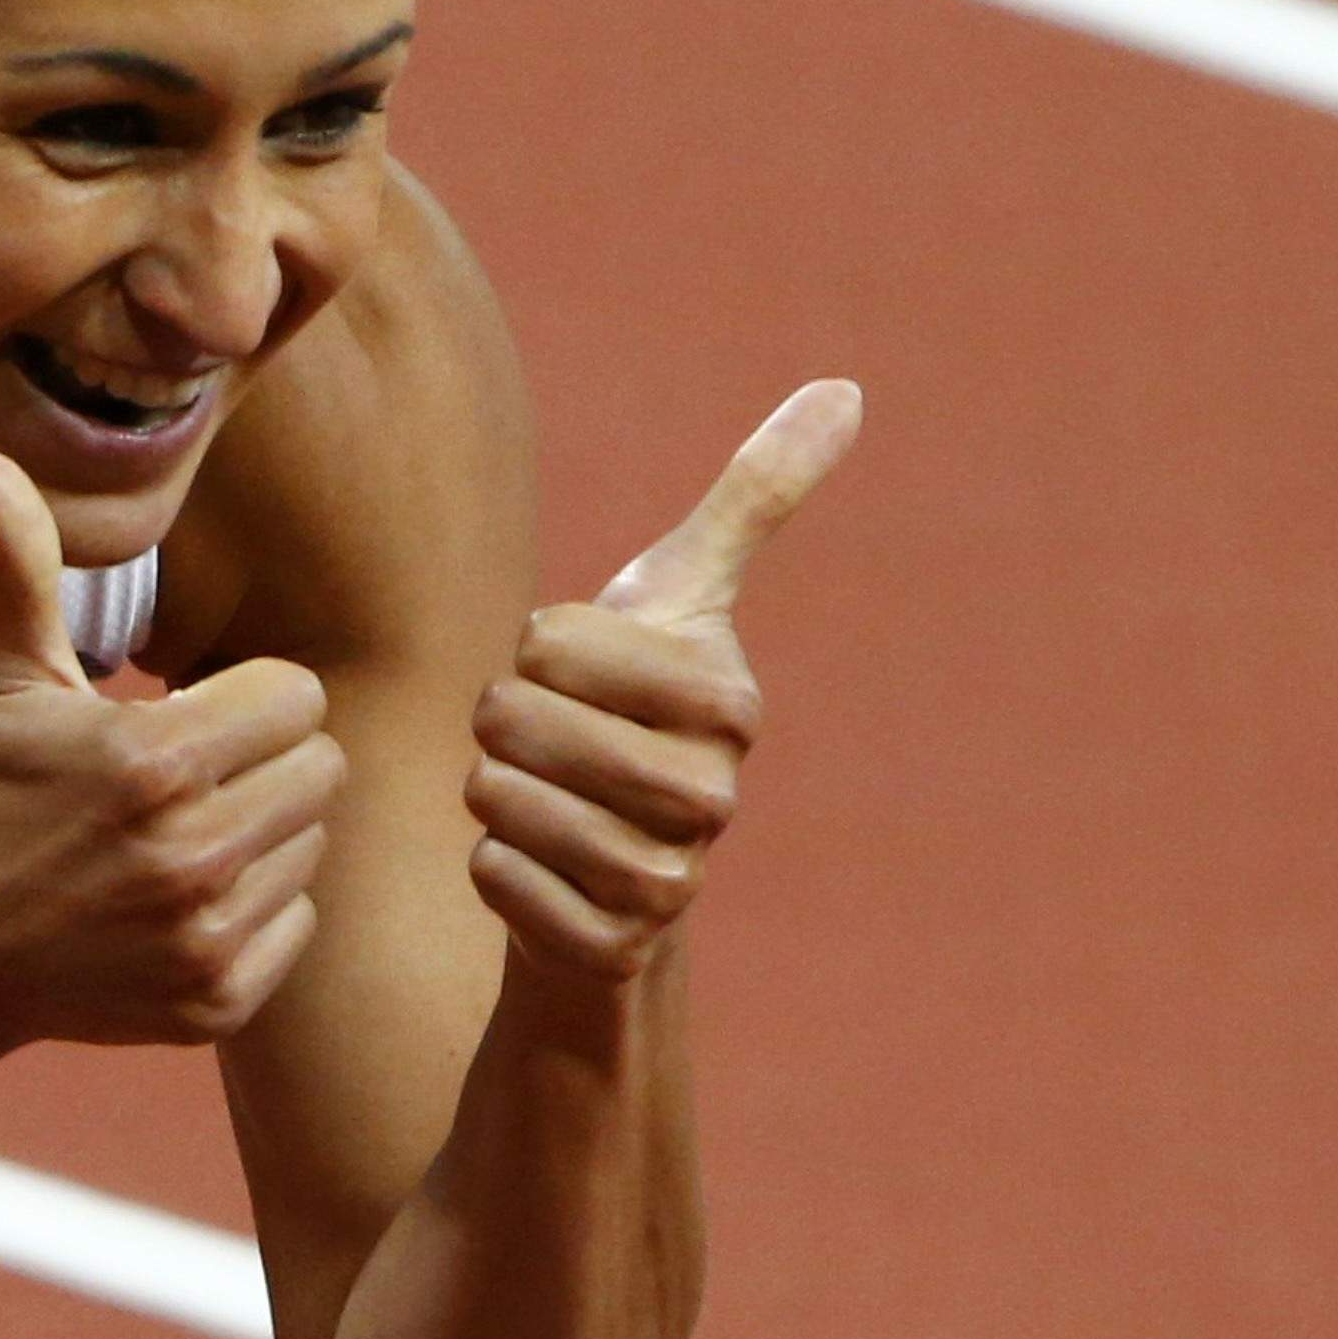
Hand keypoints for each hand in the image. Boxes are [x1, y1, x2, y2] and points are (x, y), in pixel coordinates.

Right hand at [0, 455, 347, 1063]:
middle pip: (322, 771)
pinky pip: (297, 926)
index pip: (299, 698)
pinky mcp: (216, 999)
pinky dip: (254, 915)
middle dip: (267, 765)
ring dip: (263, 839)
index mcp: (155, 756)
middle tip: (194, 782)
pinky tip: (181, 906)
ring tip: (179, 844)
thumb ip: (22, 564)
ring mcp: (205, 933)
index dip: (250, 700)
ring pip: (313, 848)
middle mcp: (191, 849)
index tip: (192, 718)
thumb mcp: (1, 678)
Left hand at [465, 381, 858, 983]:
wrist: (614, 857)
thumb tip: (846, 389)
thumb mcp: (683, 593)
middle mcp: (713, 797)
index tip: (579, 676)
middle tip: (538, 741)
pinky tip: (532, 866)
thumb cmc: (633, 706)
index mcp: (727, 704)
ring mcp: (668, 882)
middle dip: (500, 725)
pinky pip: (499, 885)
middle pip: (519, 724)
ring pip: (503, 806)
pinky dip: (492, 869)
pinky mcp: (614, 949)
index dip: (536, 652)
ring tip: (532, 797)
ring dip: (491, 795)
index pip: (551, 643)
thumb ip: (754, 494)